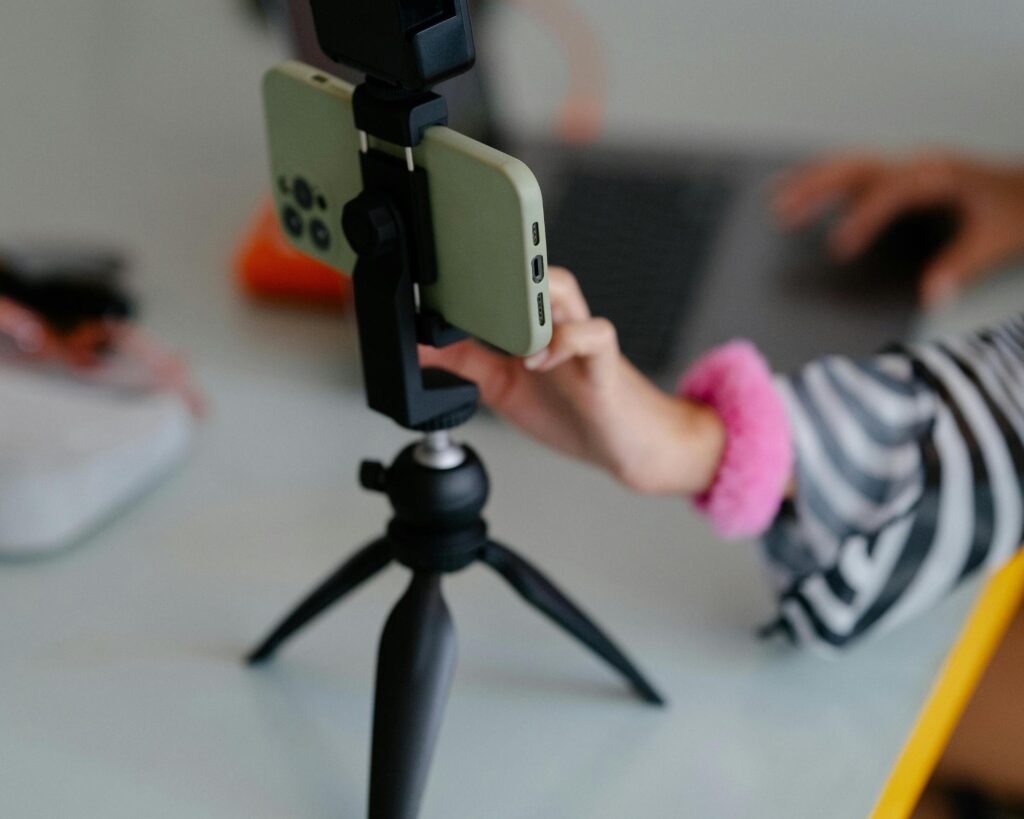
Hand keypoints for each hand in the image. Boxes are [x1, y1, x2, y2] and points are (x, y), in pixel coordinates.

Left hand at [419, 268, 724, 495]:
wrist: (624, 445)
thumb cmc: (570, 409)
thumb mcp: (502, 387)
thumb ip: (466, 364)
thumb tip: (420, 350)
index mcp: (528, 321)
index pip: (498, 277)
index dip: (467, 267)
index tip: (430, 276)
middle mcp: (554, 320)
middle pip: (528, 268)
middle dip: (495, 262)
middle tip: (458, 271)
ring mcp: (580, 338)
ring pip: (562, 287)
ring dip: (530, 293)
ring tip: (502, 316)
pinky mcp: (604, 363)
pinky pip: (594, 334)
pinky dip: (565, 341)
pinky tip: (538, 359)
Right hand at [774, 153, 1023, 305]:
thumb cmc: (1017, 208)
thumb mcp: (997, 238)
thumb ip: (961, 265)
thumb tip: (930, 294)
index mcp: (939, 173)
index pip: (890, 191)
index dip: (862, 218)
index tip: (839, 247)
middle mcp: (918, 164)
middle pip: (856, 167)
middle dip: (815, 188)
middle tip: (781, 212)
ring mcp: (907, 168)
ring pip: (849, 167)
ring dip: (811, 182)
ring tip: (775, 201)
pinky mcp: (901, 178)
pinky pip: (856, 177)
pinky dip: (825, 184)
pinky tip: (802, 198)